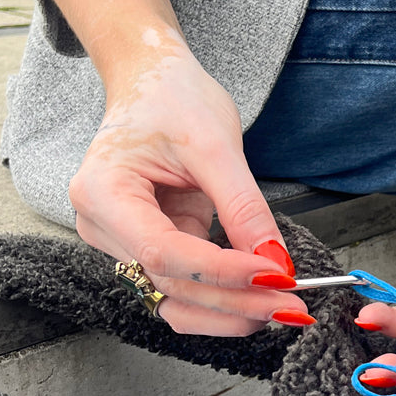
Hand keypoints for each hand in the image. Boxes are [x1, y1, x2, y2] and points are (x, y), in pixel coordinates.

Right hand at [69, 37, 312, 334]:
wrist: (153, 82)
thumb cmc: (172, 98)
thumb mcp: (216, 144)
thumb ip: (243, 206)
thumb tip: (275, 261)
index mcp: (102, 192)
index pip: (163, 251)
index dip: (221, 272)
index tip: (275, 275)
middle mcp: (102, 225)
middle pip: (170, 283)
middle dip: (236, 301)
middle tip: (292, 305)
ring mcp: (124, 241)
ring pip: (175, 298)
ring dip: (230, 312)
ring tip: (282, 309)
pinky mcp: (151, 246)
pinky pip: (185, 287)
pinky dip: (224, 299)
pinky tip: (262, 300)